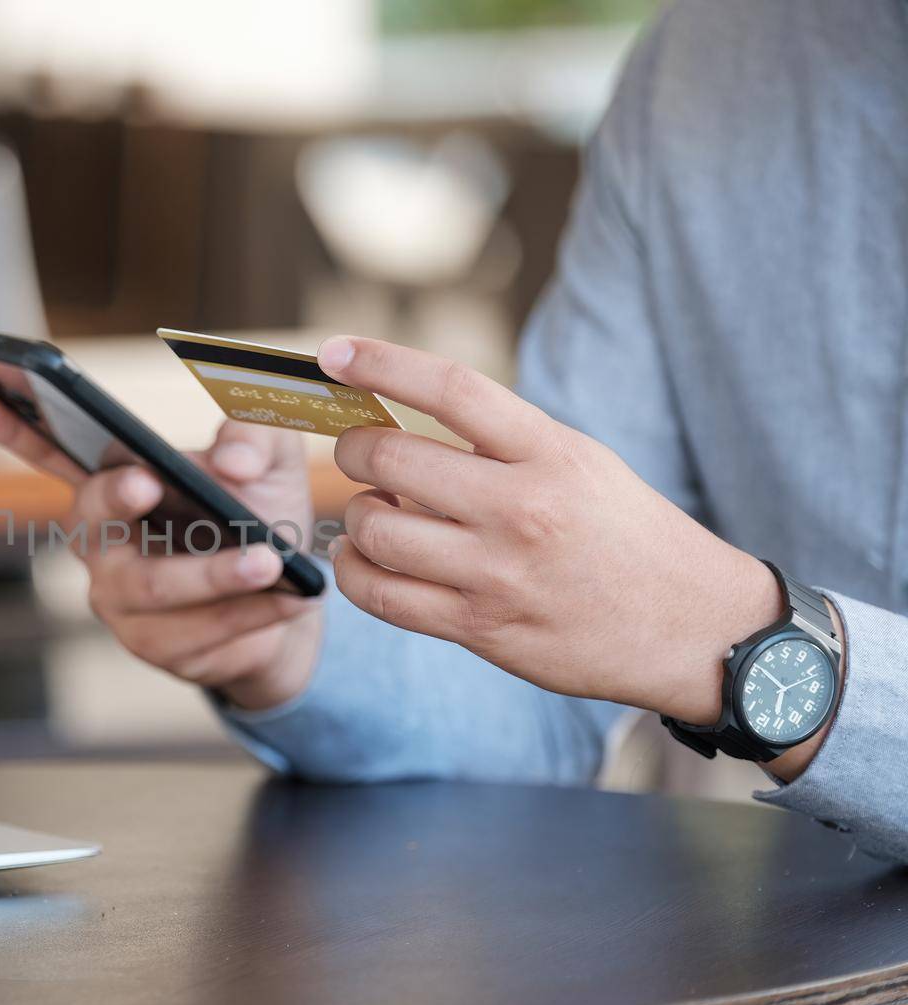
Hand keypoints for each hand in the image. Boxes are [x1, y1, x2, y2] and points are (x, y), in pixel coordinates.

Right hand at [0, 390, 322, 709]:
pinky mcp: (154, 648)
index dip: (9, 424)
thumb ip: (257, 435)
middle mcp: (101, 541)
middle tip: (150, 481)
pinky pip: (192, 634)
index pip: (48, 449)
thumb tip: (231, 460)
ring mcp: (120, 600)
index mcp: (114, 482)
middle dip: (115, 498)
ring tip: (270, 561)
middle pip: (91, 520)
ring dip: (214, 574)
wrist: (292, 600)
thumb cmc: (265, 513)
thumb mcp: (272, 459)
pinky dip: (247, 614)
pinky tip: (289, 600)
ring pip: (152, 588)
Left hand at [316, 334, 786, 733]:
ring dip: (355, 515)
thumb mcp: (582, 462)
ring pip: (374, 530)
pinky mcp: (480, 628)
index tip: (335, 353)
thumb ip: (503, 441)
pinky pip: (381, 596)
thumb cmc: (628, 536)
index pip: (452, 388)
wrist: (692, 628)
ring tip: (375, 513)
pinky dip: (354, 572)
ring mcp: (497, 573)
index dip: (382, 363)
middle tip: (358, 451)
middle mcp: (521, 509)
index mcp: (550, 453)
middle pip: (391, 459)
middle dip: (354, 449)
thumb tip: (404, 414)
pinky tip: (364, 560)